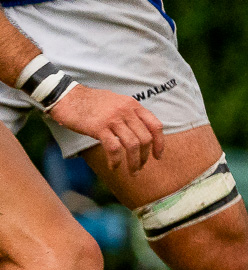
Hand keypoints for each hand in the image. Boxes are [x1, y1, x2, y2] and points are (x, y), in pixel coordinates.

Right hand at [49, 85, 164, 172]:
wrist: (66, 96)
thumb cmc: (90, 103)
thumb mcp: (116, 103)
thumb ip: (129, 115)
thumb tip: (140, 133)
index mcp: (133, 105)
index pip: (155, 126)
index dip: (159, 143)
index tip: (157, 156)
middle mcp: (126, 111)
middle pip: (145, 138)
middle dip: (145, 156)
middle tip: (140, 167)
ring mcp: (113, 118)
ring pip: (132, 145)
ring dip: (134, 162)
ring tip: (132, 172)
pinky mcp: (99, 127)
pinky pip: (114, 148)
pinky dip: (116, 161)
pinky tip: (114, 167)